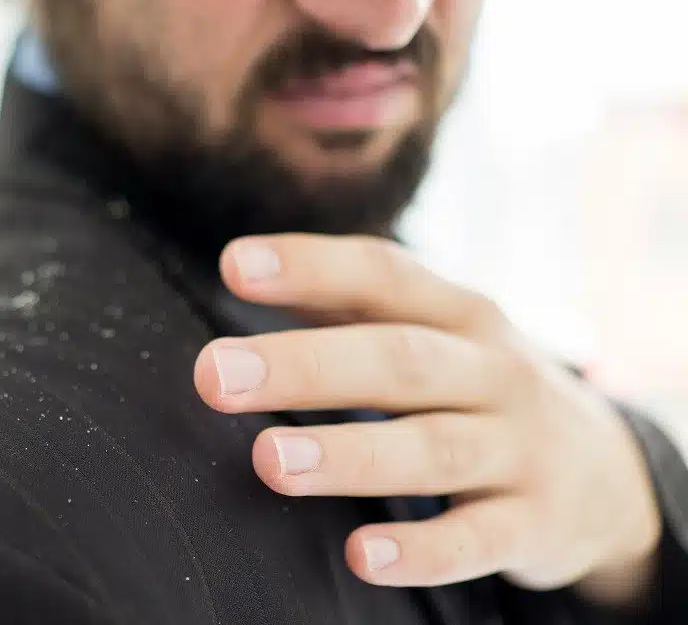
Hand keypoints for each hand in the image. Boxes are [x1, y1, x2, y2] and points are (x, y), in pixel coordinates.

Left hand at [193, 235, 661, 603]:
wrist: (605, 471)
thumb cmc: (478, 384)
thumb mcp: (435, 332)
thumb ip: (347, 303)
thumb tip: (239, 268)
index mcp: (459, 314)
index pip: (383, 274)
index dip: (311, 266)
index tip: (235, 264)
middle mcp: (493, 371)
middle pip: (398, 360)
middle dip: (305, 366)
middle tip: (215, 374)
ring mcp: (519, 448)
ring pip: (431, 449)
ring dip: (349, 455)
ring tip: (271, 461)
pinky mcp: (533, 523)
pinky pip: (477, 539)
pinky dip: (423, 550)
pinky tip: (363, 556)